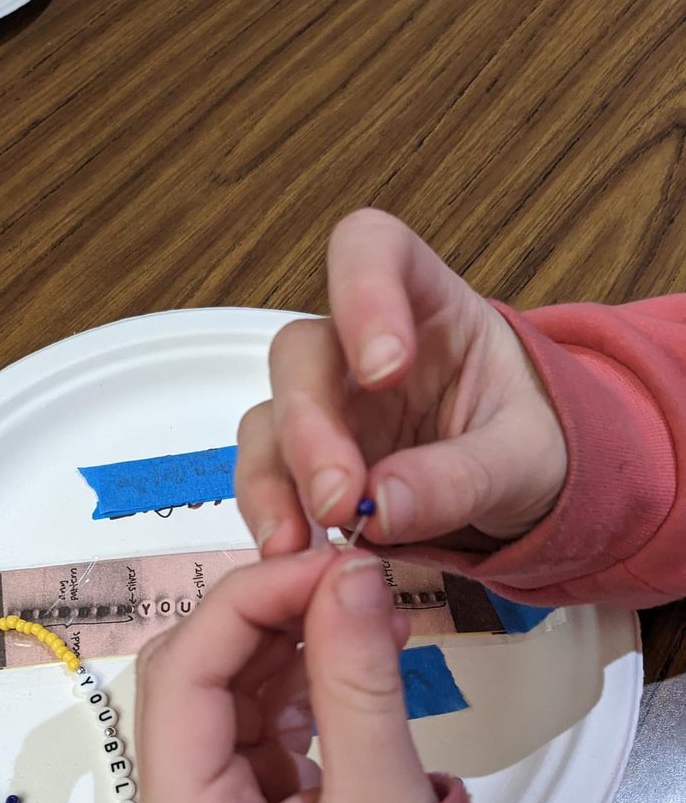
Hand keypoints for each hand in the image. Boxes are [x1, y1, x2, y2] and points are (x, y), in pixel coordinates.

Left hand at [133, 546, 434, 802]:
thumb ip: (362, 687)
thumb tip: (353, 575)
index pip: (184, 677)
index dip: (248, 603)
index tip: (329, 562)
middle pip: (196, 678)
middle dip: (267, 615)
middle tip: (350, 578)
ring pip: (231, 695)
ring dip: (291, 643)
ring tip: (370, 614)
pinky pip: (264, 724)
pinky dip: (306, 681)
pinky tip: (356, 658)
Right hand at [236, 210, 567, 555]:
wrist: (527, 495)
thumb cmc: (534, 444)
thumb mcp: (526, 460)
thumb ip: (462, 478)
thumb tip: (379, 507)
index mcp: (430, 305)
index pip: (373, 251)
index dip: (362, 291)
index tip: (384, 369)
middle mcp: (361, 348)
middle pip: (303, 353)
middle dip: (311, 427)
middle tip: (338, 498)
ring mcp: (330, 406)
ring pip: (270, 419)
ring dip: (276, 479)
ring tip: (299, 541)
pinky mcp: (309, 462)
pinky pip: (267, 477)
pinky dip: (271, 514)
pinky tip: (292, 551)